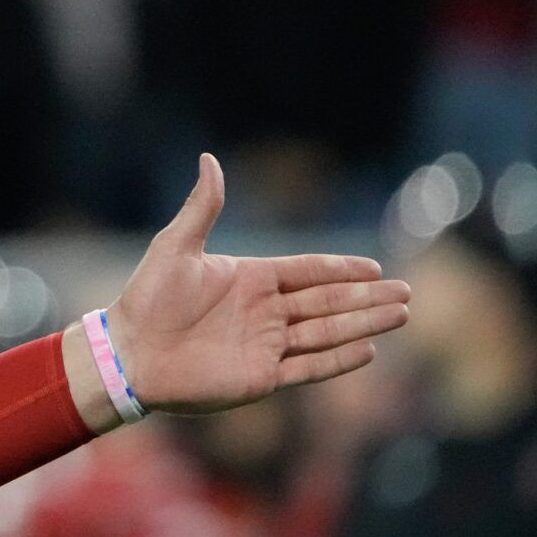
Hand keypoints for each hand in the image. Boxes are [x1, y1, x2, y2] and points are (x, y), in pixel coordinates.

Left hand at [104, 154, 409, 415]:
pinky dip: (338, 359)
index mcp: (250, 278)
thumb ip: (203, 206)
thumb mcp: (176, 246)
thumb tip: (209, 159)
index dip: (341, 268)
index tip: (375, 265)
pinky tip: (368, 349)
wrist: (129, 352)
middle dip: (367, 296)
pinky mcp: (260, 377)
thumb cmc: (147, 297)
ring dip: (363, 323)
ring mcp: (265, 344)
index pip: (308, 271)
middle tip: (406, 292)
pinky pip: (308, 366)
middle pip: (327, 301)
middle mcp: (264, 311)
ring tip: (401, 314)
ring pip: (326, 332)